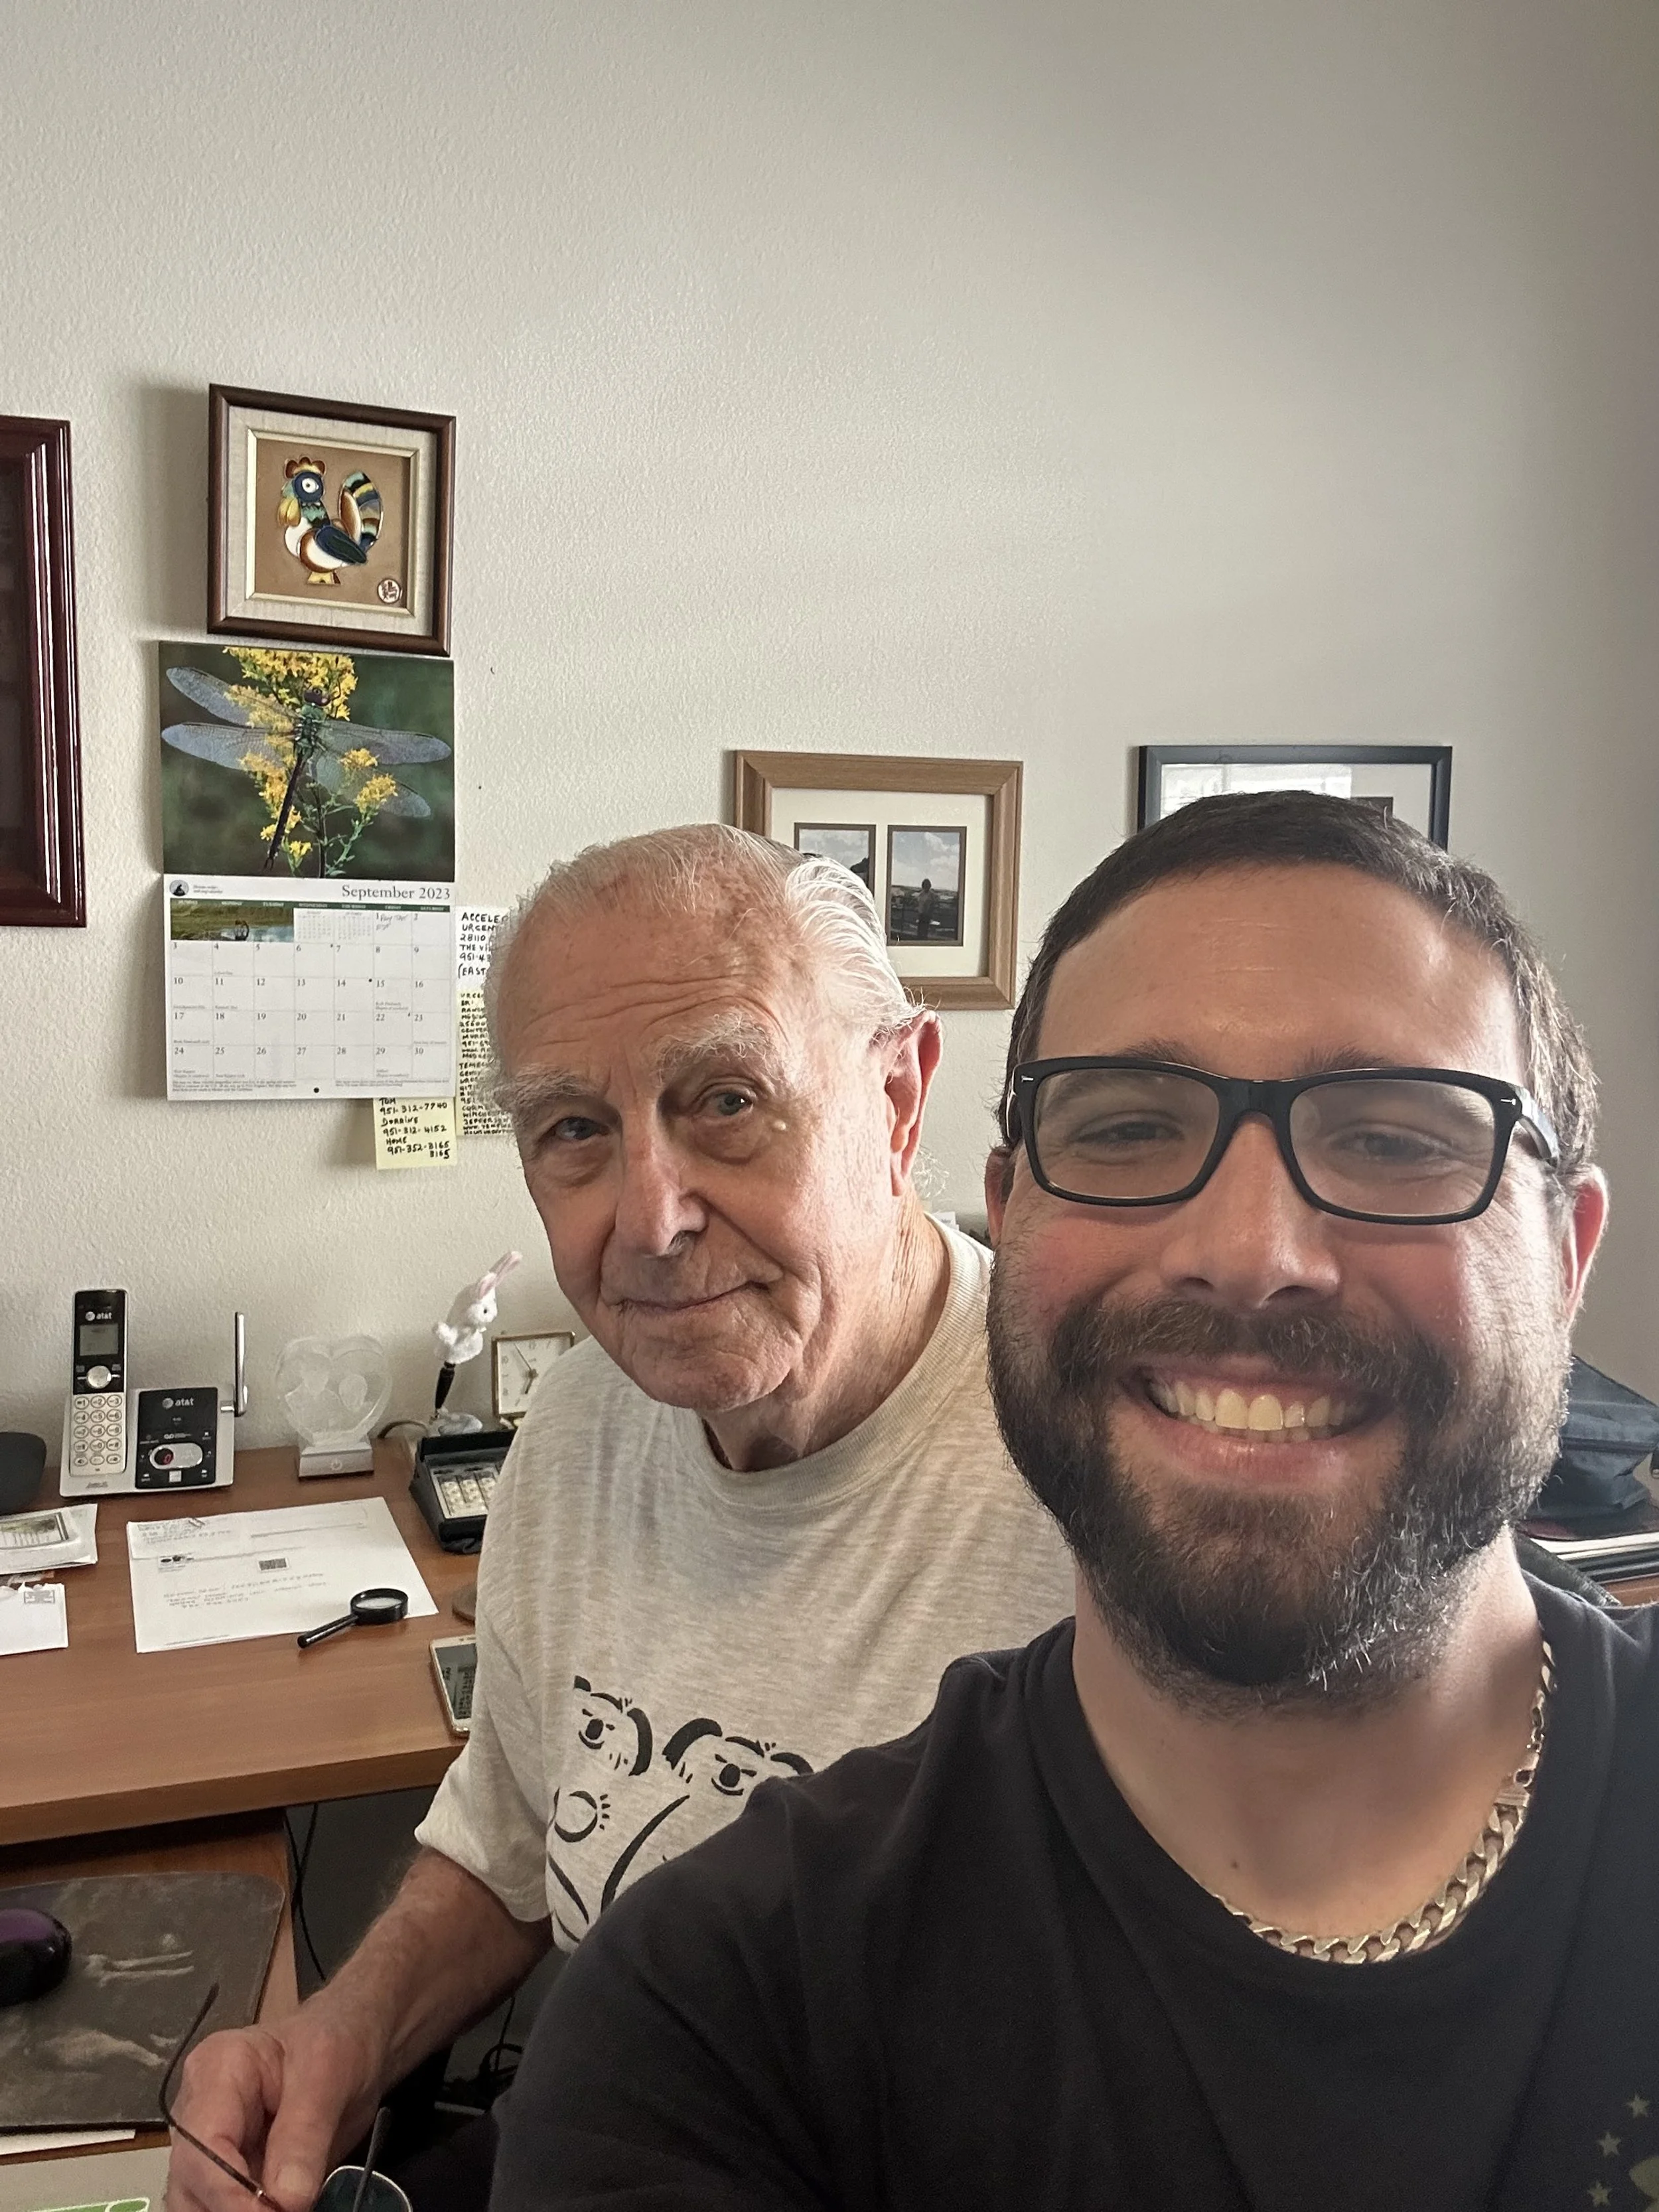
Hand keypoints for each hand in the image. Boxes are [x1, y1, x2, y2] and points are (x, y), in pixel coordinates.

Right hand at [164, 2013, 379, 2211]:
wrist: (348, 2042)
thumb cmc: (338, 2043)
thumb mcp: (329, 2075)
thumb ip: (304, 2135)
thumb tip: (286, 2202)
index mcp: (214, 2072)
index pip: (202, 2148)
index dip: (230, 2194)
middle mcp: (195, 2114)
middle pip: (189, 2185)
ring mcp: (204, 2146)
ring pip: (196, 2205)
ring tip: (286, 2210)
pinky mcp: (222, 2173)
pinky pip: (219, 2207)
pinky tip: (277, 2210)